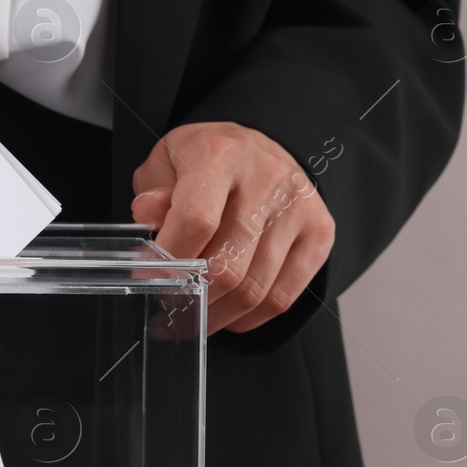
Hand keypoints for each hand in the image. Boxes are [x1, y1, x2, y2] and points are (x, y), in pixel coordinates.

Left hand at [130, 122, 333, 334]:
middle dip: (191, 297)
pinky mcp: (320, 232)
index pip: (197, 221)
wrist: (257, 148)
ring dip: (216, 316)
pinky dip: (249, 318)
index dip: (169, 261)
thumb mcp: (166, 161)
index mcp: (220, 156)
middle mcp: (266, 179)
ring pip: (255, 289)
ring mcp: (298, 208)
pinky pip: (282, 296)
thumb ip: (154, 190)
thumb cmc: (205, 160)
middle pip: (227, 265)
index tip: (147, 279)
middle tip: (167, 308)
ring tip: (191, 318)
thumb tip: (147, 214)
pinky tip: (225, 315)